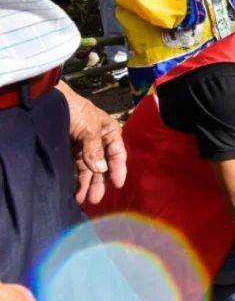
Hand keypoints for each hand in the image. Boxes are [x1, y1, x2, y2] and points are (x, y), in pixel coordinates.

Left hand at [65, 85, 126, 204]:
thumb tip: (101, 170)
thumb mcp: (90, 128)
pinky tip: (74, 190)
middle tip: (96, 199)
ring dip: (87, 184)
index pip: (117, 154)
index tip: (118, 185)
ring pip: (88, 169)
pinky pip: (75, 168)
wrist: (49, 101)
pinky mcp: (69, 151)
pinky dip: (76, 179)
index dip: (118, 169)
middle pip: (102, 165)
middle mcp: (98, 141)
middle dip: (100, 182)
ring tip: (82, 199)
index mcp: (109, 132)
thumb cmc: (76, 110)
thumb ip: (95, 150)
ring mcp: (83, 147)